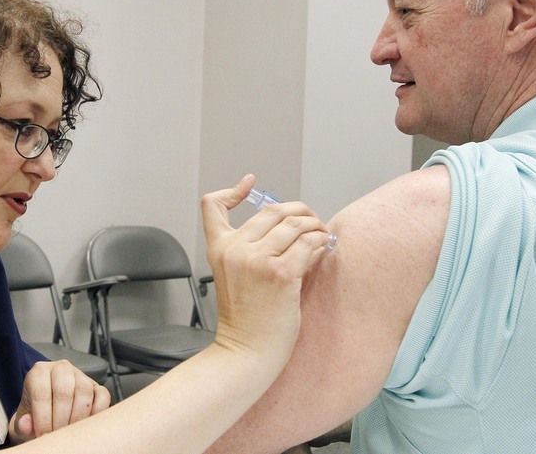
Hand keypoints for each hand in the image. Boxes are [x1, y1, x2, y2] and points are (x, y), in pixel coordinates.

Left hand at [8, 360, 111, 442]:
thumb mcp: (24, 420)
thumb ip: (23, 424)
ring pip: (84, 391)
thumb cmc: (36, 414)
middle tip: (58, 436)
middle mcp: (61, 369)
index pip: (41, 393)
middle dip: (61, 420)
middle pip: (64, 391)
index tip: (43, 436)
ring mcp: (81, 375)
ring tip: (71, 432)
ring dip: (78, 416)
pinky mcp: (96, 385)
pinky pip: (102, 395)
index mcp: (39, 372)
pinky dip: (98, 412)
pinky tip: (87, 424)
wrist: (48, 412)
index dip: (43, 419)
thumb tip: (26, 424)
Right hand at [201, 174, 329, 365]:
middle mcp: (235, 250)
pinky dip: (320, 242)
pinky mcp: (281, 274)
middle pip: (271, 210)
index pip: (212, 205)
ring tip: (321, 236)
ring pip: (294, 223)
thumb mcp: (235, 277)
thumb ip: (251, 250)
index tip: (250, 183)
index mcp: (219, 249)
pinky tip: (323, 248)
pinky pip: (308, 243)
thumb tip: (291, 225)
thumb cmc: (247, 319)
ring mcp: (257, 260)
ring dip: (314, 225)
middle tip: (312, 222)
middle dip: (298, 211)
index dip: (232, 190)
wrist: (247, 352)